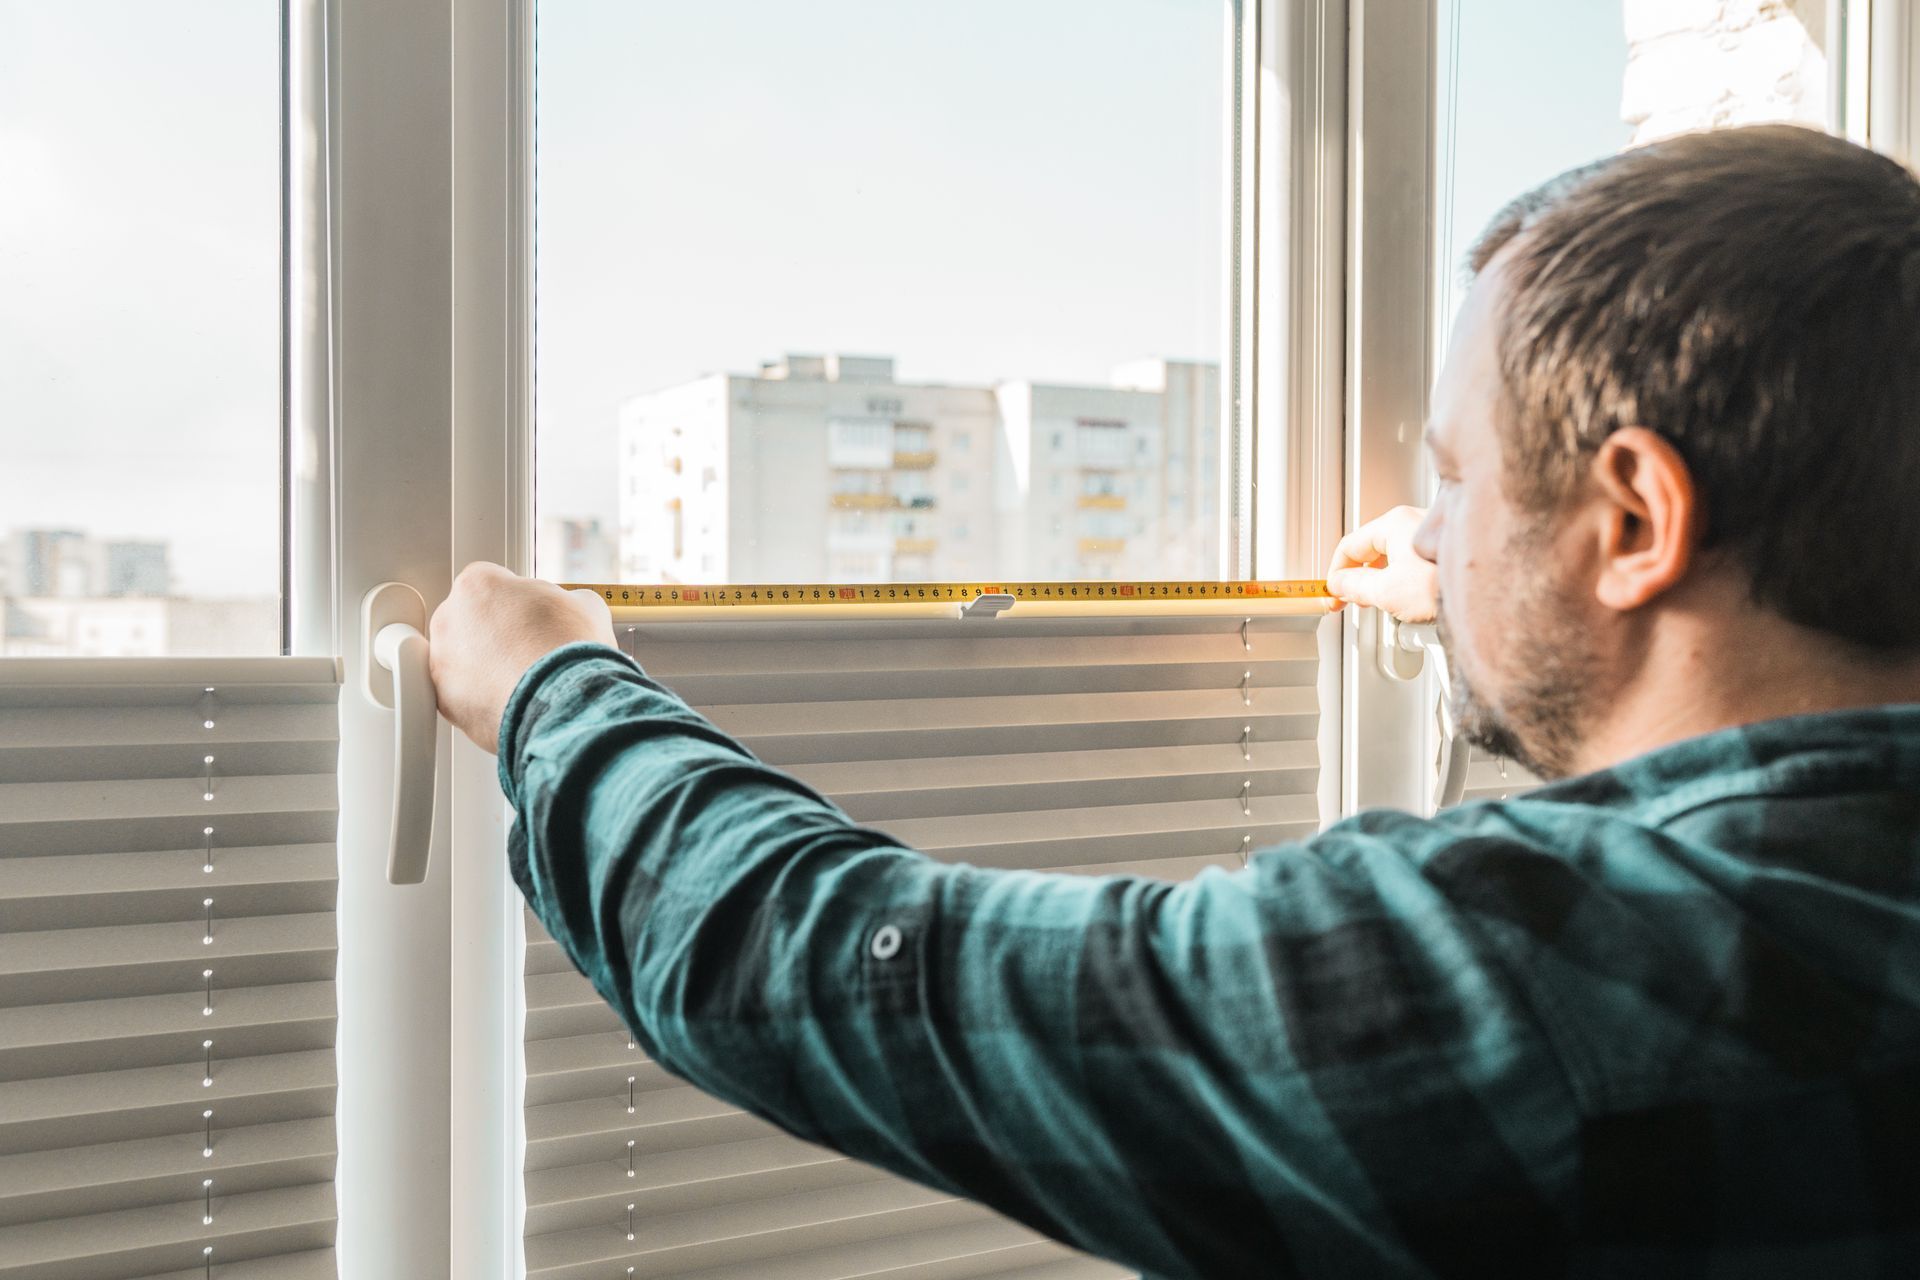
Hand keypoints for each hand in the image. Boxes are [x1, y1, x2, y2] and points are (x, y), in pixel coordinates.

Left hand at [428, 562, 616, 752]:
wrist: (565, 704)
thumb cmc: (572, 650)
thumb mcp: (584, 605)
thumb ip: (565, 601)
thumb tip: (570, 609)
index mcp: (477, 585)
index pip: (493, 585)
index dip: (519, 604)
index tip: (536, 620)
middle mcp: (448, 619)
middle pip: (471, 622)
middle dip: (496, 635)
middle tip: (530, 652)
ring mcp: (441, 663)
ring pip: (463, 662)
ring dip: (488, 669)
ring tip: (525, 682)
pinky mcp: (445, 703)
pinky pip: (464, 697)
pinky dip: (484, 700)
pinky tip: (514, 701)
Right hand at [1325, 506, 1437, 622]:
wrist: (1488, 595)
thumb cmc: (1444, 585)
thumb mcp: (1386, 592)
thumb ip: (1354, 586)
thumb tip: (1339, 584)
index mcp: (1393, 524)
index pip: (1349, 546)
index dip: (1335, 573)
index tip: (1333, 593)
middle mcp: (1412, 523)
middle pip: (1371, 551)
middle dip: (1359, 578)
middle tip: (1354, 601)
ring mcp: (1429, 537)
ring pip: (1391, 559)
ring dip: (1381, 582)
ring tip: (1384, 604)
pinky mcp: (1443, 553)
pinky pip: (1411, 564)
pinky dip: (1402, 582)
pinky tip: (1408, 601)